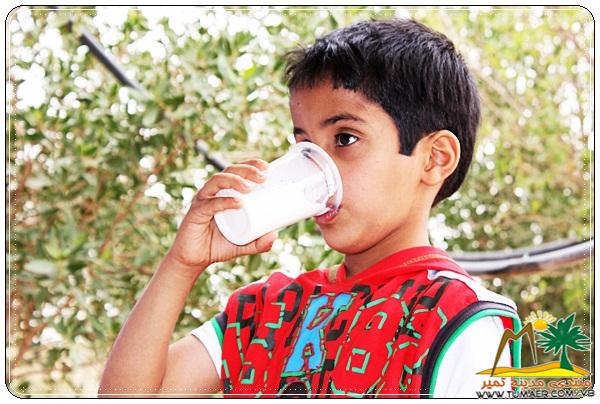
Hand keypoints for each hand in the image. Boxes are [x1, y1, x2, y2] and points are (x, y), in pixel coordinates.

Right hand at [165, 159, 277, 275]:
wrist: (195, 260)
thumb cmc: (218, 245)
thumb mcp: (244, 244)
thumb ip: (260, 242)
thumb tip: (275, 235)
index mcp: (224, 193)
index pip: (237, 172)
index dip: (250, 165)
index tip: (266, 167)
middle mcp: (213, 193)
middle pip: (228, 172)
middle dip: (246, 170)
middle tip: (263, 177)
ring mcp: (203, 201)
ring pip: (217, 181)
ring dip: (234, 181)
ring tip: (249, 188)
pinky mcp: (195, 213)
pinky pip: (210, 204)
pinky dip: (224, 202)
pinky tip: (238, 203)